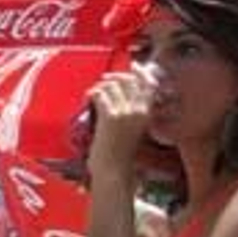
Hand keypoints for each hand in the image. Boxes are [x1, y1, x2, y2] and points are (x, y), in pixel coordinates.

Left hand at [86, 68, 155, 183]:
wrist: (114, 169)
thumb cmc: (121, 152)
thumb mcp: (134, 128)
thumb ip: (132, 111)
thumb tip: (122, 92)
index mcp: (148, 112)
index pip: (149, 84)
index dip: (140, 73)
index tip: (133, 67)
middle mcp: (139, 110)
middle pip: (129, 80)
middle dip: (116, 77)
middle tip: (104, 80)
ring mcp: (125, 112)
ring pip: (113, 85)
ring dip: (101, 85)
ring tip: (94, 92)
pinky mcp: (110, 116)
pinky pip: (101, 94)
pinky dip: (93, 93)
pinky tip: (88, 97)